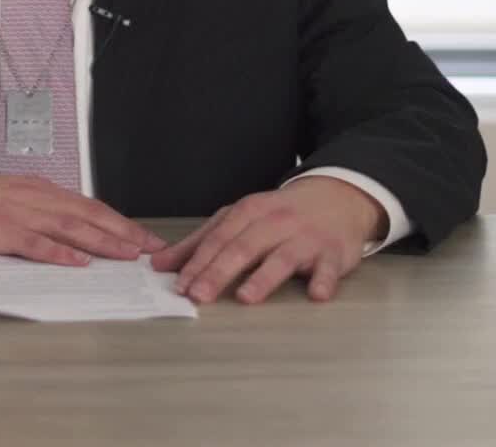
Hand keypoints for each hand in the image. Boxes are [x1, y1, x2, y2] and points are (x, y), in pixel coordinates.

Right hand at [0, 167, 166, 266]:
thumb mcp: (7, 202)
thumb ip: (36, 214)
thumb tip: (69, 237)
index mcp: (37, 191)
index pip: (88, 206)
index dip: (119, 222)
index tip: (144, 238)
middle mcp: (32, 197)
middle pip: (87, 214)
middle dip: (123, 231)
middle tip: (151, 248)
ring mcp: (15, 212)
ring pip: (68, 226)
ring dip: (101, 241)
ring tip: (127, 254)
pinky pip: (33, 242)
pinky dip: (58, 252)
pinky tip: (77, 262)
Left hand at [150, 178, 386, 304]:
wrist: (336, 198)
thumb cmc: (281, 214)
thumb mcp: (239, 219)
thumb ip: (200, 242)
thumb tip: (159, 263)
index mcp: (249, 213)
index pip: (218, 239)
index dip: (197, 262)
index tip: (180, 285)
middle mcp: (275, 223)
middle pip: (244, 248)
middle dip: (219, 271)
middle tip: (199, 295)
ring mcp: (306, 238)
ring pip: (282, 258)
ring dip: (264, 278)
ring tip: (246, 297)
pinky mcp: (333, 253)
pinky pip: (329, 269)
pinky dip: (323, 280)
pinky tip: (316, 294)